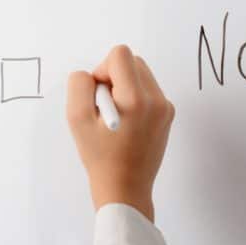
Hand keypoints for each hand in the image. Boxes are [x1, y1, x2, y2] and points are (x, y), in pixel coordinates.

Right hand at [66, 44, 174, 222]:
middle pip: (132, 61)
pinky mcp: (168, 115)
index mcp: (136, 99)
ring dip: (124, 86)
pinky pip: (148, 90)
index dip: (102, 69)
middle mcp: (157, 99)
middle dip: (114, 76)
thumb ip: (80, 85)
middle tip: (104, 105)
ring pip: (141, 74)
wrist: (125, 189)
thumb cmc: (99, 157)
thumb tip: (93, 75)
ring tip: (116, 116)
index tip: (98, 95)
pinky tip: (127, 123)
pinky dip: (135, 97)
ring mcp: (166, 107)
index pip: (120, 55)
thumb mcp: (77, 119)